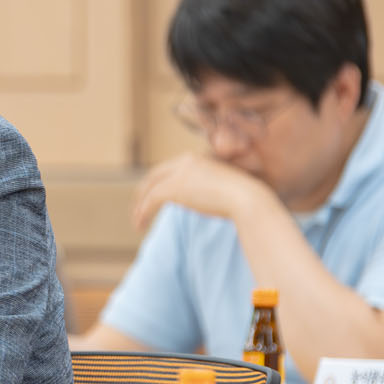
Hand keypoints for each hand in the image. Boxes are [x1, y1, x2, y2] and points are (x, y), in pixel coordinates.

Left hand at [132, 153, 271, 231]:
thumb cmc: (242, 199)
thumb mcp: (219, 189)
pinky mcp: (173, 187)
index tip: (152, 198)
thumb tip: (197, 201)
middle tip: (137, 208)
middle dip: (142, 193)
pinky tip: (139, 225)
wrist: (247, 199)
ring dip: (139, 206)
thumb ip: (203, 190)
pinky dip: (142, 212)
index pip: (167, 169)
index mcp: (195, 159)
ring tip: (136, 221)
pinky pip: (150, 200)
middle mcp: (184, 161)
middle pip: (154, 176)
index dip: (156, 183)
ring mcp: (178, 173)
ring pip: (149, 188)